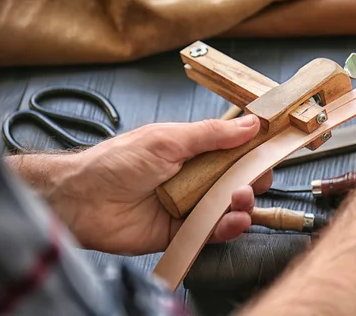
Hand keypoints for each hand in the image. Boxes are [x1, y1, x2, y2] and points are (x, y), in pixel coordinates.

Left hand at [45, 115, 270, 253]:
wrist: (82, 199)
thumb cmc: (118, 162)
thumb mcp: (169, 139)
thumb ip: (211, 134)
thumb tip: (250, 123)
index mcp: (193, 151)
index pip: (234, 150)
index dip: (254, 150)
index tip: (273, 148)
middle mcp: (195, 178)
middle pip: (238, 180)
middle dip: (253, 179)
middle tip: (255, 177)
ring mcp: (190, 205)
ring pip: (229, 207)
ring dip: (242, 203)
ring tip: (239, 198)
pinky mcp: (182, 232)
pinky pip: (212, 232)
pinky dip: (227, 228)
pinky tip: (233, 220)